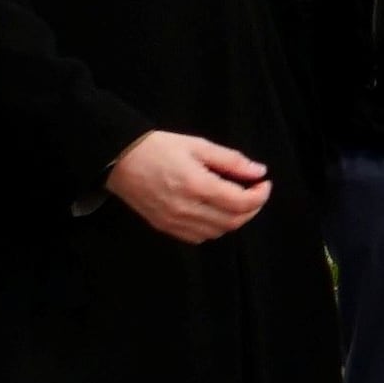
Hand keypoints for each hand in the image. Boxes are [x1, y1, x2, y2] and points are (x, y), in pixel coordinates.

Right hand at [103, 131, 270, 243]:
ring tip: (236, 200)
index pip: (241, 203)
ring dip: (234, 219)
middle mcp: (186, 209)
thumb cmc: (160, 148)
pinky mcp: (164, 227)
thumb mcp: (199, 145)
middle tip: (254, 192)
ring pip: (217, 232)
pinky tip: (214, 211)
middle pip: (233, 221)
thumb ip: (231, 161)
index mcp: (197, 186)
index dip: (260, 195)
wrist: (119, 159)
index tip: (264, 183)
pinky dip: (214, 228)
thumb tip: (259, 172)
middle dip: (252, 209)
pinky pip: (198, 237)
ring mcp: (174, 221)